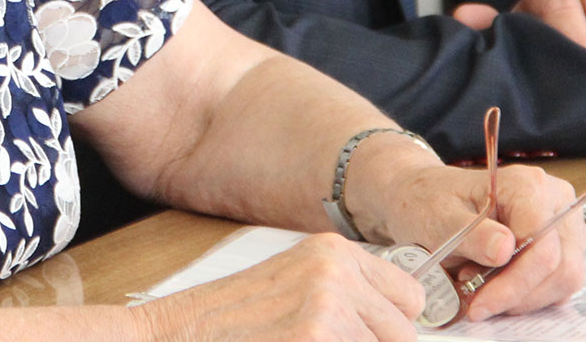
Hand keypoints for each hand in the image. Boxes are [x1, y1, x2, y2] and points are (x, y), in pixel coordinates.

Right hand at [136, 234, 423, 340]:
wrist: (177, 334)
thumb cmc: (230, 321)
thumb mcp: (294, 287)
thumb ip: (346, 297)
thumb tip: (401, 326)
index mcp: (332, 252)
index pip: (409, 297)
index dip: (391, 327)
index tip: (369, 334)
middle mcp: (335, 273)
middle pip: (402, 335)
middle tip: (316, 339)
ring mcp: (327, 310)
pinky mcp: (317, 339)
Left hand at [363, 158, 585, 321]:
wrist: (425, 198)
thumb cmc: (431, 202)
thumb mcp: (439, 217)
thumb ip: (472, 234)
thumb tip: (505, 250)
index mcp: (528, 185)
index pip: (542, 248)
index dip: (514, 284)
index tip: (480, 304)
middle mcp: (556, 201)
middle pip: (559, 268)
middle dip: (516, 294)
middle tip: (475, 299)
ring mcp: (564, 225)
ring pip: (563, 281)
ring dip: (521, 298)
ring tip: (480, 289)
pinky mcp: (563, 248)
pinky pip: (558, 286)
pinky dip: (527, 296)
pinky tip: (495, 288)